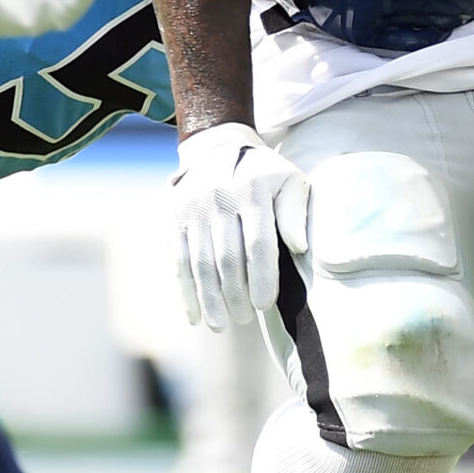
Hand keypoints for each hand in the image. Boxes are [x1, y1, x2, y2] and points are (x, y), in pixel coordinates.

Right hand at [171, 122, 310, 330]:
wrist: (217, 148)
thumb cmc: (263, 175)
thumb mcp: (289, 180)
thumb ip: (296, 212)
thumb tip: (299, 247)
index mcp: (253, 191)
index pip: (258, 243)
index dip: (262, 278)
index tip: (265, 305)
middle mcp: (219, 198)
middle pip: (227, 258)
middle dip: (236, 294)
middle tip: (246, 318)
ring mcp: (192, 209)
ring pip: (200, 263)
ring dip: (210, 299)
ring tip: (221, 325)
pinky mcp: (174, 219)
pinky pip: (178, 261)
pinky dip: (185, 291)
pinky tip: (194, 316)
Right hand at [283, 0, 473, 52]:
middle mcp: (379, 2)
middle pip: (434, 3)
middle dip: (464, 1)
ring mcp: (371, 22)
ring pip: (423, 23)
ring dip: (452, 19)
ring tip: (473, 13)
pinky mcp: (363, 35)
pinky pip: (401, 42)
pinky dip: (425, 39)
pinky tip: (444, 32)